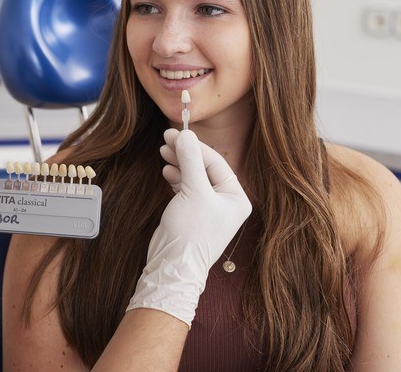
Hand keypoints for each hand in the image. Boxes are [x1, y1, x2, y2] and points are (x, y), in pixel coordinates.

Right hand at [127, 128, 250, 325]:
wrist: (173, 266)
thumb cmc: (191, 232)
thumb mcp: (193, 192)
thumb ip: (190, 161)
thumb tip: (184, 134)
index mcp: (236, 198)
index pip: (215, 163)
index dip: (195, 147)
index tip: (175, 134)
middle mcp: (225, 202)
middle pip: (204, 168)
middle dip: (185, 153)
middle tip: (166, 138)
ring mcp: (208, 208)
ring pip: (194, 176)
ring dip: (179, 163)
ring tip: (163, 152)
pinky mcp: (192, 212)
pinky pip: (186, 187)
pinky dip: (176, 177)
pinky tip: (167, 170)